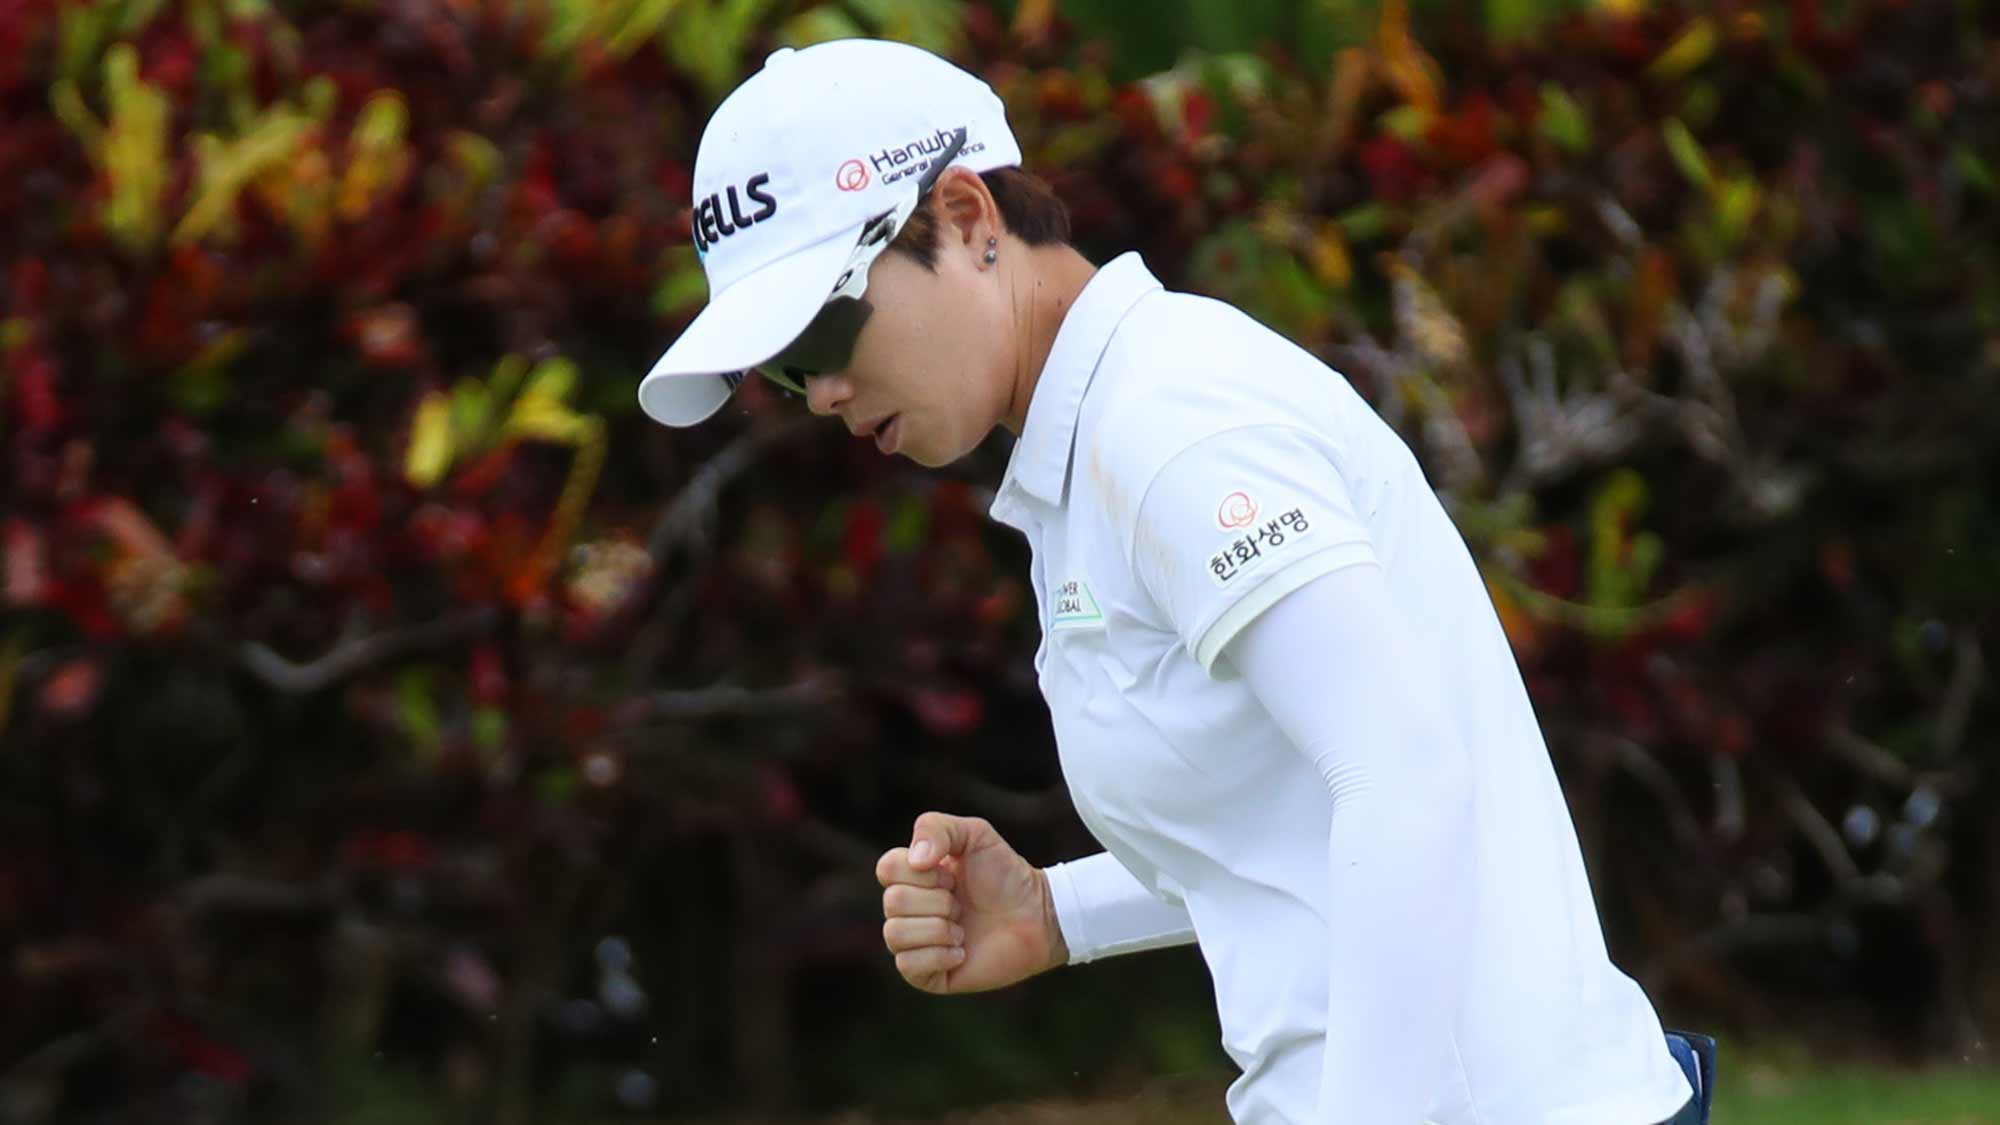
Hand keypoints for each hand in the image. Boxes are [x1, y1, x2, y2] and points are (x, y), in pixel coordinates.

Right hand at [875, 812, 1067, 994]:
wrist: (1037, 916)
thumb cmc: (1006, 874)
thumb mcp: (975, 834)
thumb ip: (936, 828)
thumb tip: (915, 860)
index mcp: (913, 877)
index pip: (887, 869)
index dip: (922, 873)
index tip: (953, 876)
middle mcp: (909, 910)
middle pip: (893, 902)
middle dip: (937, 902)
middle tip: (963, 904)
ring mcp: (917, 943)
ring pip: (894, 935)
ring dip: (938, 929)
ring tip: (963, 930)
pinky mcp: (928, 975)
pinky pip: (908, 966)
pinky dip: (938, 956)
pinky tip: (962, 952)